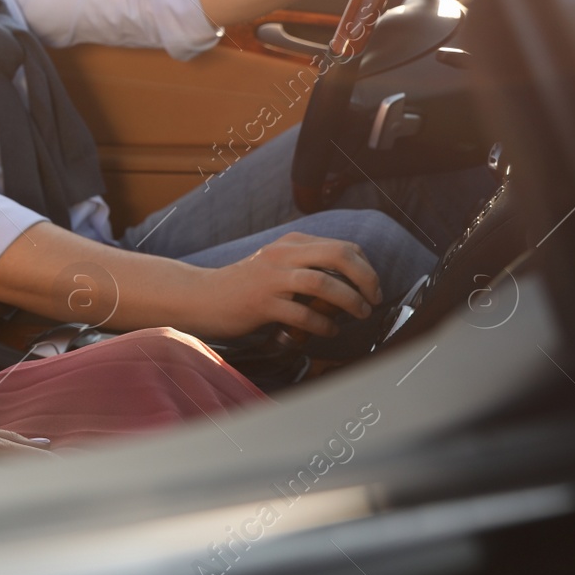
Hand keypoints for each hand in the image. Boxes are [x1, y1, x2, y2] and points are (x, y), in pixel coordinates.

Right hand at [176, 231, 381, 339]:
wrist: (200, 297)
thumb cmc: (243, 286)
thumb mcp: (276, 266)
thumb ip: (305, 267)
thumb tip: (348, 285)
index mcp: (290, 243)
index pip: (342, 246)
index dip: (365, 267)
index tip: (372, 288)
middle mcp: (282, 254)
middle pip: (338, 255)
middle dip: (366, 278)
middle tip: (374, 299)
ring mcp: (271, 278)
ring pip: (323, 282)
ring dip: (349, 300)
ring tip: (359, 314)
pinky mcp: (261, 302)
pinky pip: (302, 312)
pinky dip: (323, 324)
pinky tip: (328, 332)